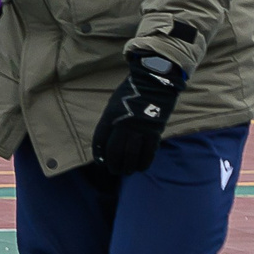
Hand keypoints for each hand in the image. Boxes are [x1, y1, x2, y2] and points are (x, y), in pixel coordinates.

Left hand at [91, 51, 185, 177]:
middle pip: (114, 152)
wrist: (155, 82)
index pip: (100, 140)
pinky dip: (143, 163)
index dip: (99, 154)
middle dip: (113, 164)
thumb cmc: (132, 93)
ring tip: (126, 171)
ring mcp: (139, 129)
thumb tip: (106, 143)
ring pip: (131, 156)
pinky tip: (140, 167)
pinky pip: (148, 153)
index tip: (100, 162)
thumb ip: (109, 122)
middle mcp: (123, 124)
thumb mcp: (113, 104)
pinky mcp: (154, 132)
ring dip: (127, 167)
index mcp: (110, 116)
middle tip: (114, 170)